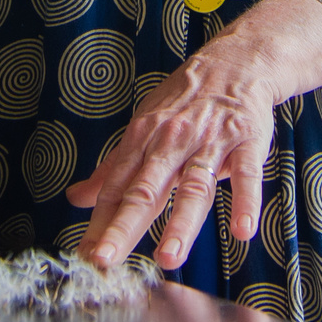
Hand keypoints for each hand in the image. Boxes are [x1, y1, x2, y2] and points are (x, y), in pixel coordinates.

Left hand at [66, 0, 321, 270]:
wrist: (235, 62)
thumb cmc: (184, 101)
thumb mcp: (143, 128)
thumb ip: (112, 170)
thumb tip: (76, 199)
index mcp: (143, 140)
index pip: (116, 188)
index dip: (99, 223)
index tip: (85, 255)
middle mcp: (172, 142)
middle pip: (145, 190)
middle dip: (123, 226)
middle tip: (104, 259)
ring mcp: (210, 143)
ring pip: (193, 187)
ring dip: (180, 223)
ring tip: (168, 258)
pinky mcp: (246, 142)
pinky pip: (245, 175)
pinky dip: (245, 202)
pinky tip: (241, 231)